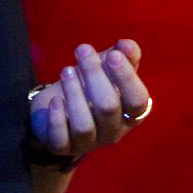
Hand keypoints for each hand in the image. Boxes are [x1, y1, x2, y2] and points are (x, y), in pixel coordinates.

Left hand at [29, 39, 151, 165]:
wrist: (56, 111)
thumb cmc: (89, 88)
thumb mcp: (107, 70)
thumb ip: (123, 57)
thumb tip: (128, 45)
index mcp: (130, 114)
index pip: (138, 101)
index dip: (127, 78)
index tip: (113, 54)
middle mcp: (112, 132)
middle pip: (108, 107)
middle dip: (95, 75)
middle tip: (82, 50)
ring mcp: (87, 143)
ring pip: (84, 124)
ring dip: (74, 93)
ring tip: (66, 71)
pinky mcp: (61, 147)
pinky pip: (61, 137)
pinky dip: (57, 118)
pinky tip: (54, 99)